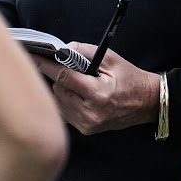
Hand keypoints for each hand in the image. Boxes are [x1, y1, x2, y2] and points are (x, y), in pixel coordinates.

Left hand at [34, 45, 157, 134]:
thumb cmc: (130, 79)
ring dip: (63, 90)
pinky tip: (80, 96)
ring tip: (80, 84)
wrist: (147, 103)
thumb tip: (63, 50)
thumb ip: (85, 52)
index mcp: (98, 94)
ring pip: (59, 102)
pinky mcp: (86, 130)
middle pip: (58, 90)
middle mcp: (91, 112)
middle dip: (60, 77)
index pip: (64, 77)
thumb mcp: (112, 59)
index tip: (33, 57)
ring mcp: (88, 124)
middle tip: (72, 70)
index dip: (46, 65)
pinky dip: (67, 101)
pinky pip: (66, 112)